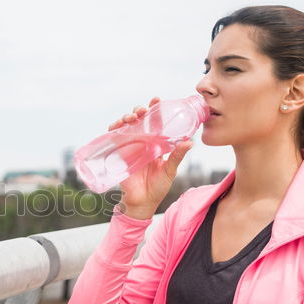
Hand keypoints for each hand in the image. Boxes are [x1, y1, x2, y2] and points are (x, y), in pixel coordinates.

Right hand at [108, 97, 193, 218]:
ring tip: (132, 117)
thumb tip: (189, 142)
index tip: (157, 100)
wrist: (142, 203)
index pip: (155, 122)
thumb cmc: (157, 188)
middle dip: (139, 111)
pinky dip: (113, 128)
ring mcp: (129, 147)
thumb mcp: (170, 170)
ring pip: (126, 126)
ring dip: (126, 117)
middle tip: (143, 110)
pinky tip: (117, 125)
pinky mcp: (119, 154)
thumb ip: (177, 156)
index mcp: (155, 144)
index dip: (155, 110)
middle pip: (138, 120)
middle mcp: (142, 142)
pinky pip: (113, 137)